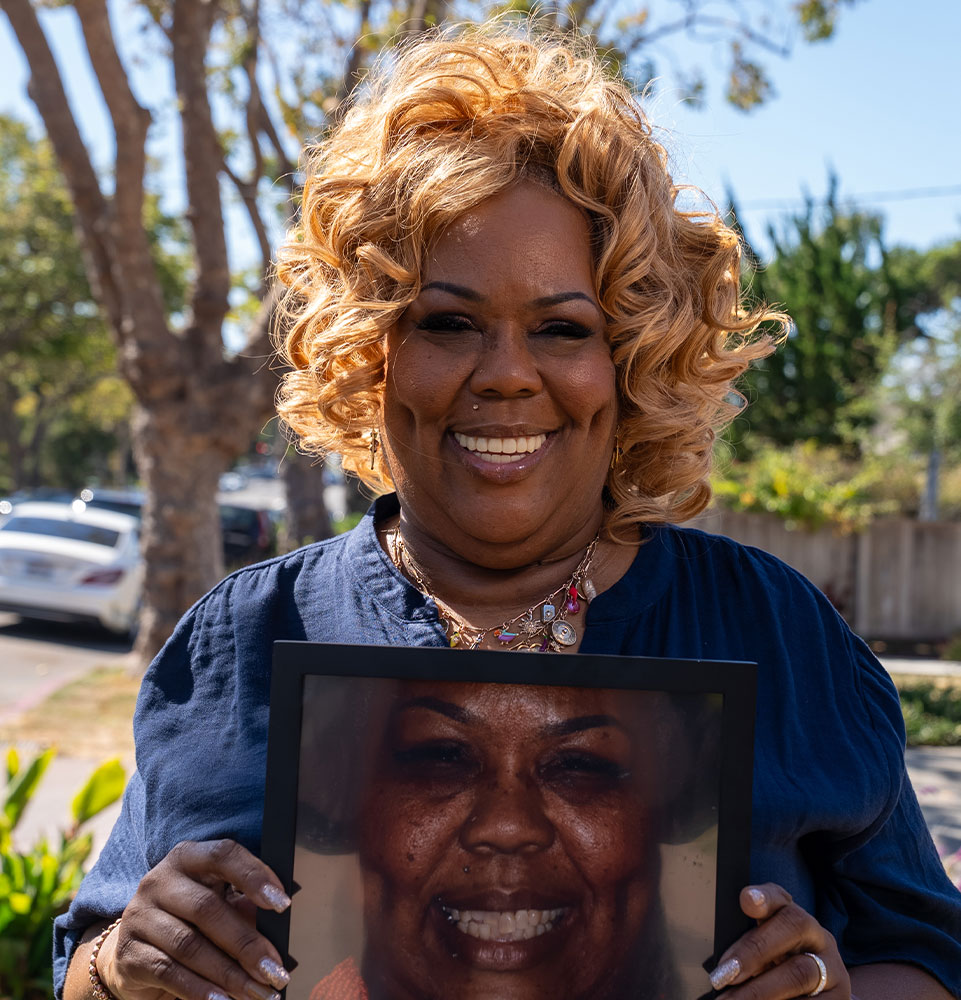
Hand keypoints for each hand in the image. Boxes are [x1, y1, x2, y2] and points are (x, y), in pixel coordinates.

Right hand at [95, 839, 291, 999]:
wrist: (136, 951)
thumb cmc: (189, 922)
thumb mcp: (218, 905)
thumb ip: (244, 908)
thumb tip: (280, 928)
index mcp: (188, 857)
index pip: (223, 855)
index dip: (254, 875)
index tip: (283, 904)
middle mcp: (160, 880)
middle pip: (207, 908)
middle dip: (246, 943)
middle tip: (275, 971)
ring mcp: (140, 916)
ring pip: (189, 944)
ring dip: (229, 974)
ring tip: (258, 992)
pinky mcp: (129, 953)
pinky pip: (169, 972)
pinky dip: (200, 990)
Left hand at [709, 883, 849, 998]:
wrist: (822, 997)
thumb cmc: (782, 969)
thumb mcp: (767, 952)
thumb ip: (749, 947)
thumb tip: (722, 966)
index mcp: (795, 917)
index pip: (780, 898)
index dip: (765, 897)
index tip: (747, 900)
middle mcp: (818, 937)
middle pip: (792, 928)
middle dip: (754, 950)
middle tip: (723, 974)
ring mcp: (833, 968)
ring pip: (799, 972)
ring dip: (760, 990)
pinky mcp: (840, 998)